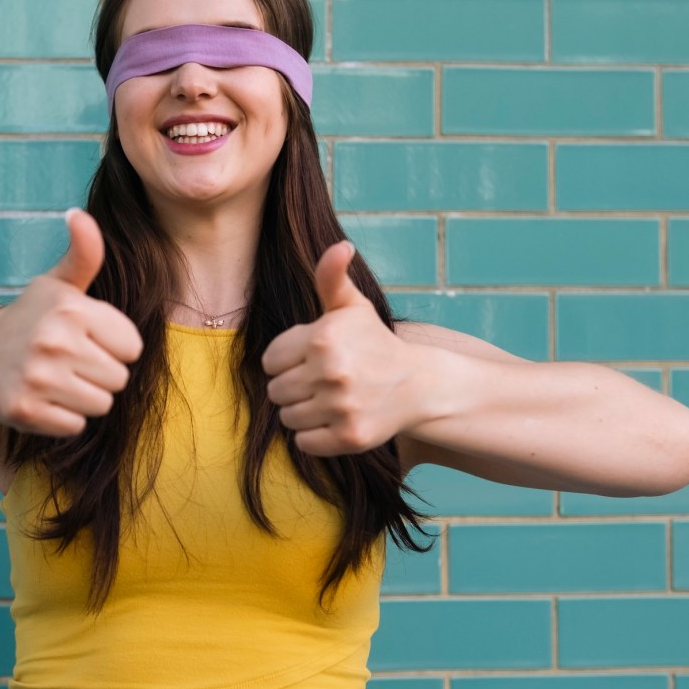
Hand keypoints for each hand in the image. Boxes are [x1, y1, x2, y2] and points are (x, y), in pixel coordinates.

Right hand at [0, 208, 142, 437]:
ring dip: (84, 397)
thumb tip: (79, 214)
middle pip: (119, 378)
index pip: (133, 346)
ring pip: (102, 404)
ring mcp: (38, 378)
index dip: (114, 346)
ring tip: (57, 380)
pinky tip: (43, 399)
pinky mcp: (26, 411)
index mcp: (69, 307)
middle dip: (100, 373)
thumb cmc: (28, 321)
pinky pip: (77, 425)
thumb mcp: (56, 285)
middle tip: (69, 362)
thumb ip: (83, 254)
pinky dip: (64, 418)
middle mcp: (53, 340)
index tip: (86, 339)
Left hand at [261, 241, 437, 455]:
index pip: (270, 361)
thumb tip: (340, 246)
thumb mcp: (352, 306)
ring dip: (302, 412)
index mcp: (323, 338)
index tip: (311, 359)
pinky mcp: (349, 437)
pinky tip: (336, 419)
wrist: (418, 385)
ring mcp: (341, 407)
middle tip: (321, 381)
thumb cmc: (374, 342)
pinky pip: (304, 442)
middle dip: (294, 387)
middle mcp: (331, 372)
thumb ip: (332, 276)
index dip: (287, 360)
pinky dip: (314, 436)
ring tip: (328, 400)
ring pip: (287, 418)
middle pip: (276, 391)